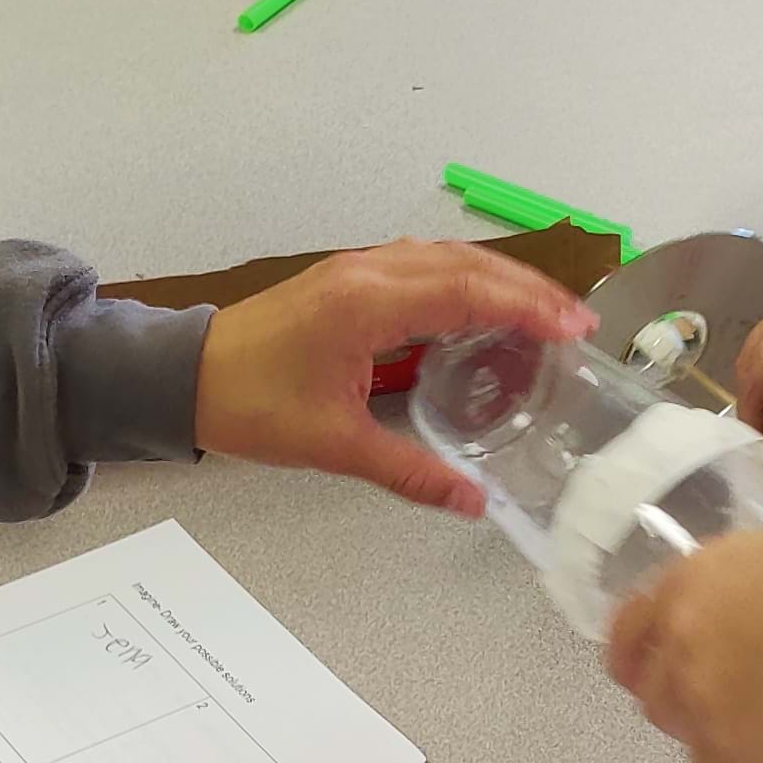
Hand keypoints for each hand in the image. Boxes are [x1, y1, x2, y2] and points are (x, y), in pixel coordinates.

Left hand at [195, 241, 594, 513]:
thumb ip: (411, 472)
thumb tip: (472, 503)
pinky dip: (465, 281)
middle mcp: (368, 274)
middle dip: (529, 290)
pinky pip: (422, 266)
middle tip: (578, 322)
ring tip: (545, 313)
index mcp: (367, 305)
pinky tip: (484, 308)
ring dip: (500, 280)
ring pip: (447, 259)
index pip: (468, 292)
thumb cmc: (250, 405)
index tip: (574, 329)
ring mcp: (357, 270)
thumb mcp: (335, 446)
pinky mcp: (348, 279)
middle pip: (468, 265)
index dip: (528, 308)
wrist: (183, 377)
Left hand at [608, 503, 762, 762]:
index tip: (672, 679)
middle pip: (658, 699)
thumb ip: (761, 589)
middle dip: (699, 713)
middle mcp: (681, 640)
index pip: (629, 633)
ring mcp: (704, 701)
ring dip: (735, 753)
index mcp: (691, 579)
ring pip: (696, 749)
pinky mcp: (739, 754)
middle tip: (753, 715)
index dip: (645, 664)